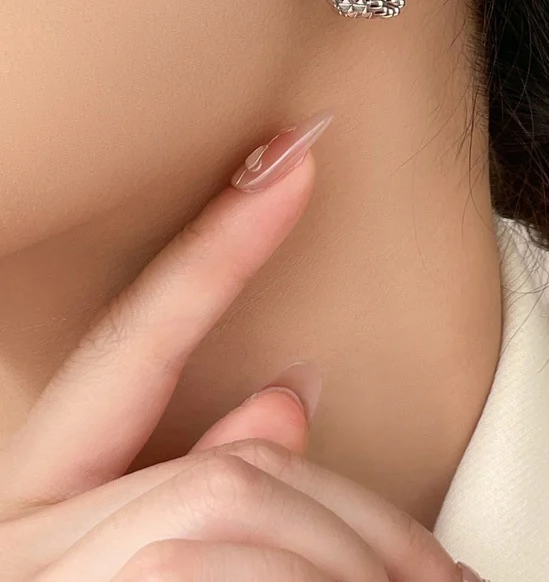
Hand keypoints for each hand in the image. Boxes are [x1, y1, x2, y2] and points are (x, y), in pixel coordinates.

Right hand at [0, 114, 472, 580]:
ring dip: (368, 563)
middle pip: (228, 481)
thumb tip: (284, 399)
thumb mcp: (155, 563)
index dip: (212, 255)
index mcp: (37, 517)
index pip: (128, 360)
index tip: (296, 156)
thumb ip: (207, 488)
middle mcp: (24, 547)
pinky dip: (350, 570)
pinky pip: (241, 569)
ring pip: (244, 514)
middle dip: (358, 530)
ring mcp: (48, 578)